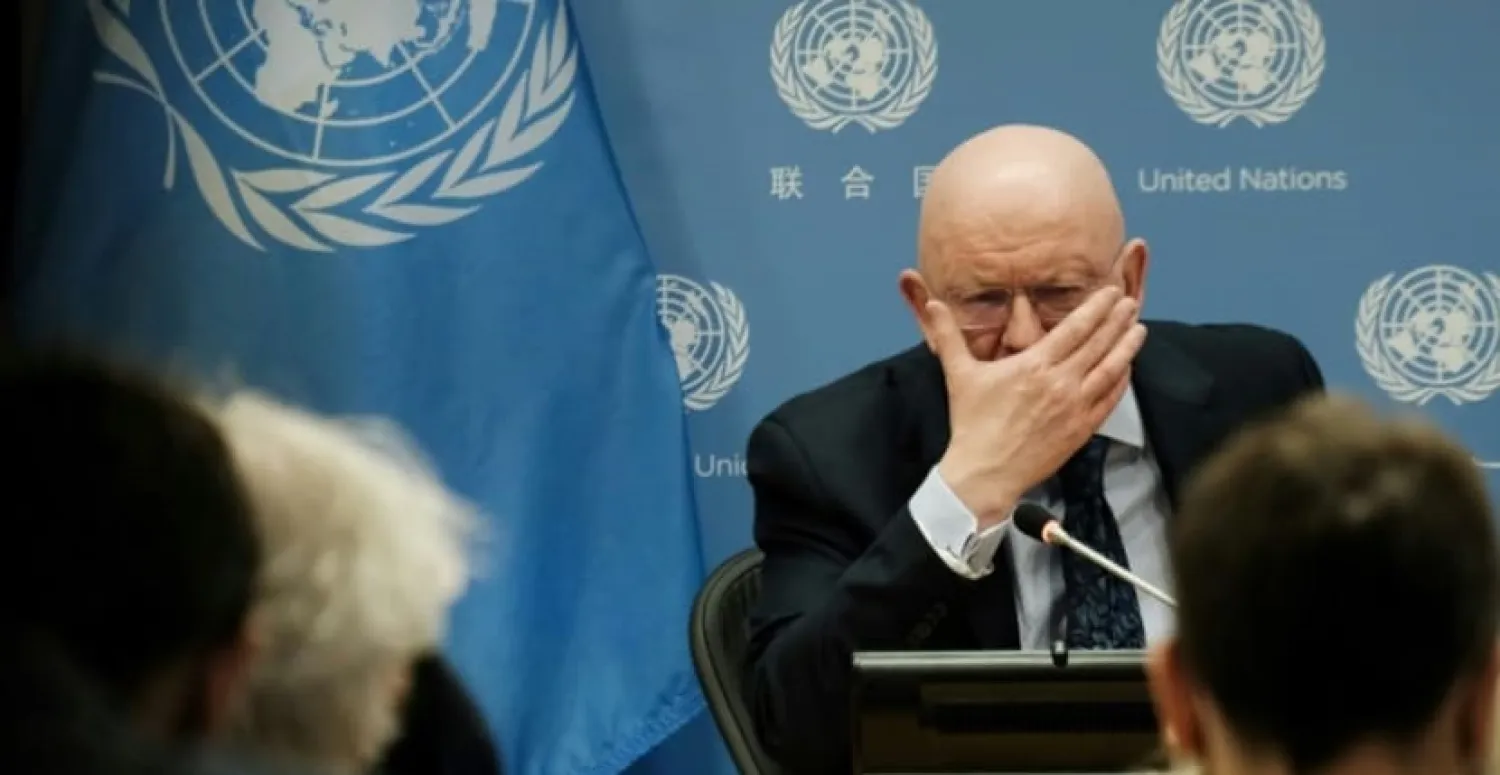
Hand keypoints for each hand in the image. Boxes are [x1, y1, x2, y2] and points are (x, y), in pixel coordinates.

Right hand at [929, 287, 1145, 527]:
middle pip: (1098, 344)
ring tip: (1139, 329)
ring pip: (1110, 370)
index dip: (1097, 308)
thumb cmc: (971, 424)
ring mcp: (1074, 407)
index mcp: (1034, 365)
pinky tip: (1128, 369)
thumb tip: (932, 303)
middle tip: (1130, 302)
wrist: (984, 473)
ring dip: (1127, 347)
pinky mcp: (1081, 429)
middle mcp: (1060, 383)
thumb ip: (948, 334)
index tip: (1110, 292)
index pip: (1075, 328)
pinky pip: (1110, 400)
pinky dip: (1122, 381)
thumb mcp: (958, 374)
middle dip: (1117, 320)